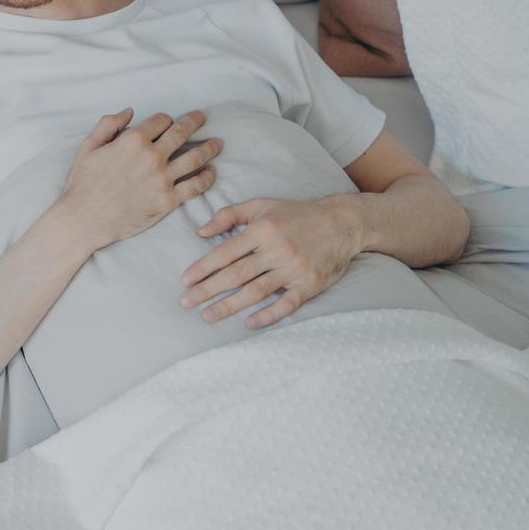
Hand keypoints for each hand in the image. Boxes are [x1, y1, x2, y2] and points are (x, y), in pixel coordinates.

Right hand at [56, 109, 222, 260]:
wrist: (85, 219)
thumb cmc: (83, 183)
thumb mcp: (88, 146)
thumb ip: (108, 124)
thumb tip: (130, 112)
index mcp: (133, 140)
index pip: (161, 120)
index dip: (166, 119)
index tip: (169, 122)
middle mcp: (152, 156)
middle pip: (182, 132)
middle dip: (196, 122)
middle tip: (203, 118)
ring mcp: (162, 179)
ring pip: (196, 157)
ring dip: (210, 147)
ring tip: (218, 144)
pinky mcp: (168, 201)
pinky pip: (195, 186)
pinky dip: (207, 178)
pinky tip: (212, 172)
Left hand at [179, 197, 362, 328]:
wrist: (343, 223)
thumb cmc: (297, 214)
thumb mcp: (262, 205)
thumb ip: (230, 215)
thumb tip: (201, 231)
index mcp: (262, 230)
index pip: (225, 252)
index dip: (203, 268)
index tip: (184, 281)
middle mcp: (276, 250)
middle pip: (236, 274)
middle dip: (208, 290)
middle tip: (186, 303)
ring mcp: (294, 269)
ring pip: (256, 291)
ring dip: (230, 305)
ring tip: (208, 316)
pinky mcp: (310, 284)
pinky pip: (287, 303)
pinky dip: (269, 315)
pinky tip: (250, 323)